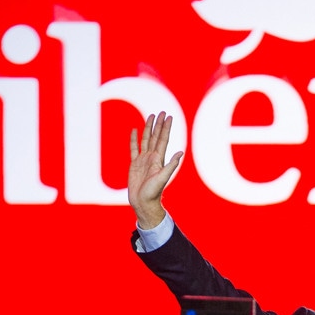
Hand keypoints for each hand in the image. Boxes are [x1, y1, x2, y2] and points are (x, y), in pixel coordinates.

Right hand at [128, 112, 182, 228]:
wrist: (143, 202)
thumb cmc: (153, 193)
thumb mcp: (163, 178)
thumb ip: (171, 166)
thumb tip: (181, 153)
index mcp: (158, 159)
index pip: (163, 139)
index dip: (165, 128)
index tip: (168, 116)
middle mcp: (152, 157)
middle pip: (155, 136)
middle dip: (158, 124)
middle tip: (161, 112)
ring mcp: (143, 160)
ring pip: (145, 140)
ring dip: (148, 128)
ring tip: (150, 117)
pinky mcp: (134, 164)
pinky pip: (133, 149)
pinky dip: (134, 139)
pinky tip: (134, 131)